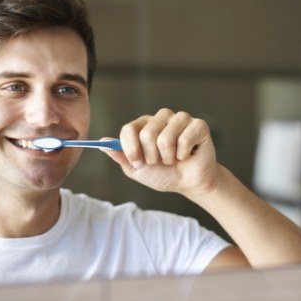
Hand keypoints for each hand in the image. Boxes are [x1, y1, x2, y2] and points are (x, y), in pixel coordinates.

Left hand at [101, 108, 219, 197]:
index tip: (138, 163)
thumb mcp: (136, 169)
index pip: (129, 129)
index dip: (131, 149)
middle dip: (152, 156)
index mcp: (145, 124)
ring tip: (174, 158)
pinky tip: (187, 154)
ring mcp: (181, 119)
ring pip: (165, 138)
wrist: (189, 183)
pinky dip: (184, 154)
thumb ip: (120, 156)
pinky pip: (184, 139)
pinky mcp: (198, 125)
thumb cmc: (164, 174)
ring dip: (168, 157)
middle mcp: (162, 117)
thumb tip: (102, 143)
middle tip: (161, 161)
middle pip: (146, 133)